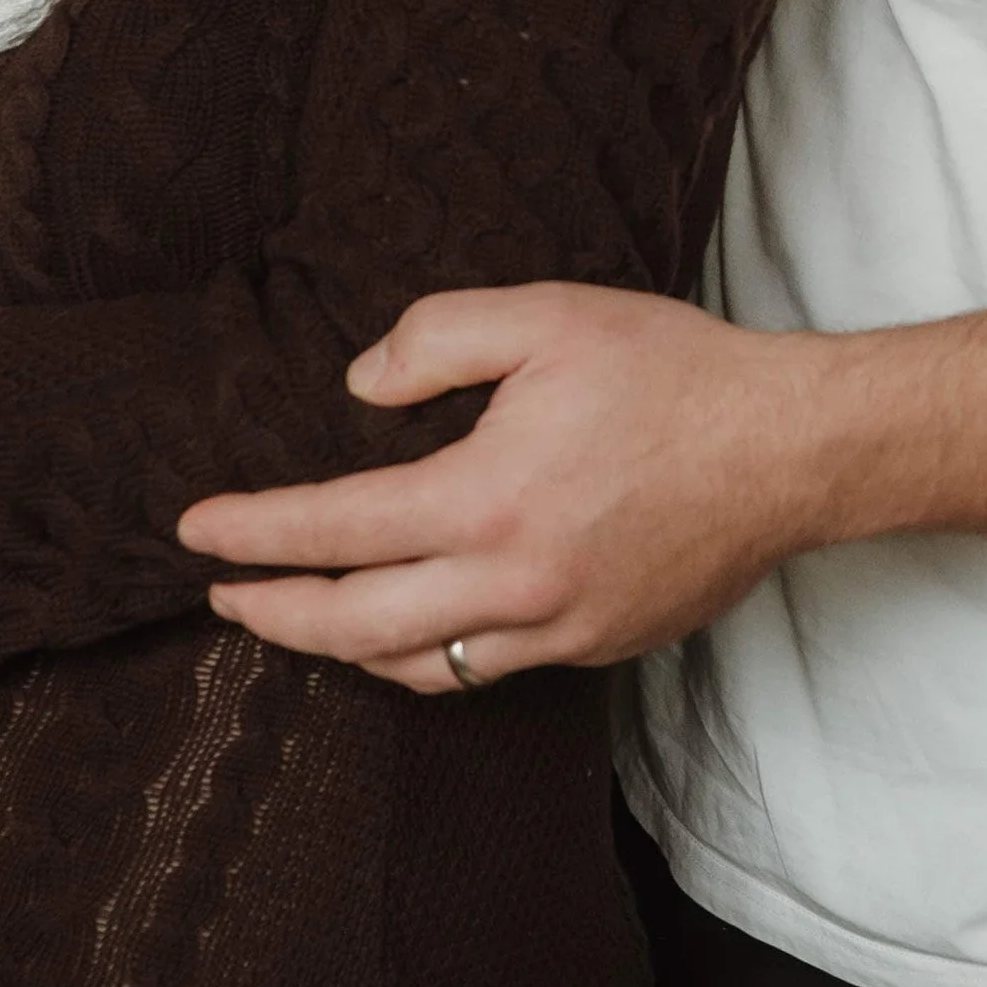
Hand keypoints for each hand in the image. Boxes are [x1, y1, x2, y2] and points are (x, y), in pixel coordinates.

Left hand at [178, 284, 843, 693]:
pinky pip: (486, 669)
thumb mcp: (543, 317)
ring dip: (343, 649)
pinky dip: (427, 656)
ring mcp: (556, 627)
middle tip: (223, 594)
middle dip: (274, 615)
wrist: (791, 449)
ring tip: (301, 618)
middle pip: (354, 627)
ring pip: (418, 668)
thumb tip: (358, 389)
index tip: (195, 531)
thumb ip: (433, 341)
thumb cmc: (671, 373)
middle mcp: (510, 584)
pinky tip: (410, 628)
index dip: (253, 533)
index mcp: (484, 499)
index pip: (332, 532)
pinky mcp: (596, 644)